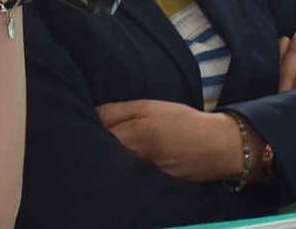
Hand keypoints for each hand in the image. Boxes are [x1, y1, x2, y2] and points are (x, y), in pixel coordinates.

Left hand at [96, 99, 252, 182]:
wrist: (216, 147)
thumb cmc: (180, 121)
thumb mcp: (148, 106)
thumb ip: (116, 111)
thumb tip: (89, 115)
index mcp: (133, 135)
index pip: (95, 136)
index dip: (85, 132)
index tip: (79, 127)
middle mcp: (135, 160)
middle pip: (102, 156)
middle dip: (93, 149)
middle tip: (87, 141)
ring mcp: (142, 177)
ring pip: (113, 170)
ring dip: (106, 162)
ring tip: (104, 154)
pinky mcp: (150, 189)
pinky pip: (126, 181)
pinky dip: (120, 174)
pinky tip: (120, 168)